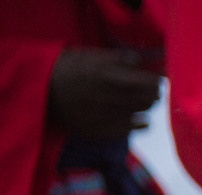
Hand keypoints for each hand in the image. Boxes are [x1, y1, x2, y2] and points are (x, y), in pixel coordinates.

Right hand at [48, 49, 162, 142]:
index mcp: (107, 77)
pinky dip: (140, 124)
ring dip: (146, 107)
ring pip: (141, 113)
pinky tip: (141, 120)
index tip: (159, 79)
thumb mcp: (88, 56)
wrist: (41, 93)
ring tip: (144, 102)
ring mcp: (107, 117)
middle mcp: (110, 98)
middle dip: (153, 94)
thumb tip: (139, 60)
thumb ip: (116, 58)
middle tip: (153, 91)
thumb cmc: (66, 69)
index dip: (156, 81)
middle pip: (147, 99)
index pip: (146, 82)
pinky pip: (130, 130)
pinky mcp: (102, 131)